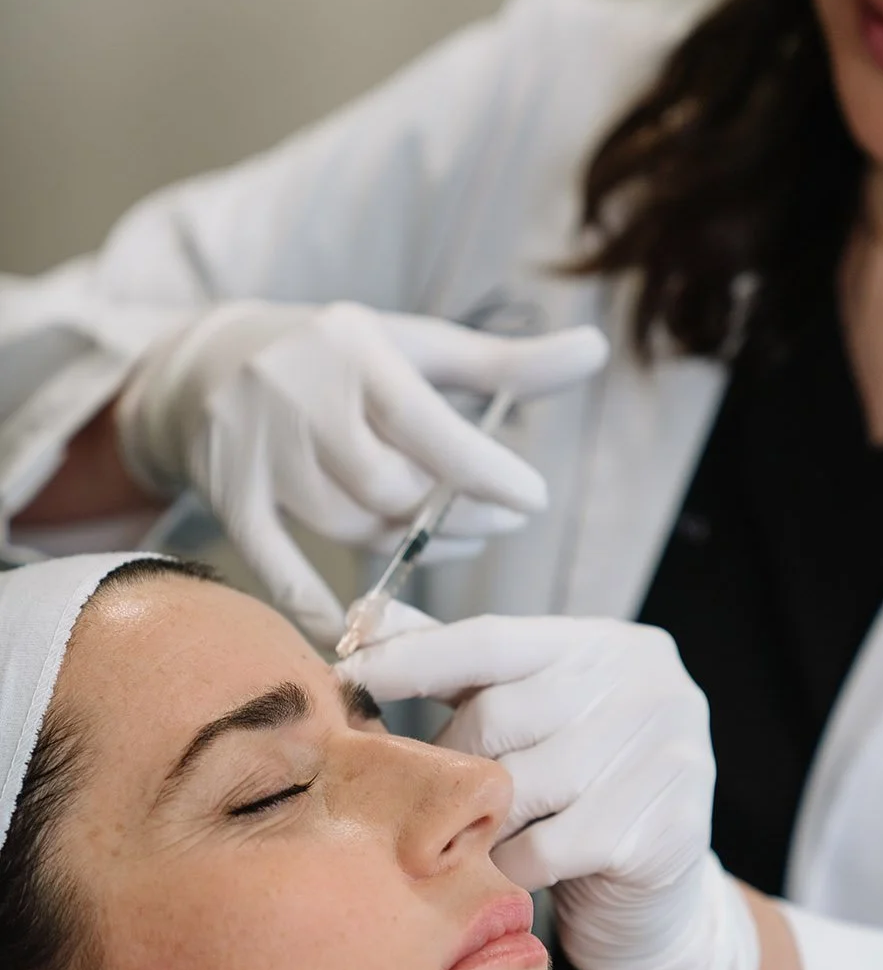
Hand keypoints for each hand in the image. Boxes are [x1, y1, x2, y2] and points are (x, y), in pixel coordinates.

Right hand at [115, 302, 607, 643]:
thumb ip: (505, 362)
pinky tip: (360, 623)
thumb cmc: (337, 358)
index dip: (484, 472)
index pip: (427, 424)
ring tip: (443, 538)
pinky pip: (279, 565)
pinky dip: (318, 601)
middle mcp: (301, 397)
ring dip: (404, 547)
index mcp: (355, 350)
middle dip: (450, 515)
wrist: (199, 368)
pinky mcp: (229, 499)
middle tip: (495, 522)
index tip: (531, 501)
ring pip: (348, 527)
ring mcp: (258, 452)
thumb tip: (596, 347)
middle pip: (390, 488)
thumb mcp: (413, 347)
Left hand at [340, 609, 759, 969]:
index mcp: (604, 646)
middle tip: (430, 798)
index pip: (492, 640)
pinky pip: (548, 849)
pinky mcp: (667, 827)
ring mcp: (666, 753)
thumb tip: (366, 619)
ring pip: (520, 787)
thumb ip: (459, 667)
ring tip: (471, 835)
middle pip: (499, 716)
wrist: (658, 897)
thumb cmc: (579, 795)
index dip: (414, 658)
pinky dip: (514, 866)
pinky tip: (514, 869)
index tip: (349, 674)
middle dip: (449, 762)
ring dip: (480, 821)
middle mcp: (645, 685)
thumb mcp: (530, 714)